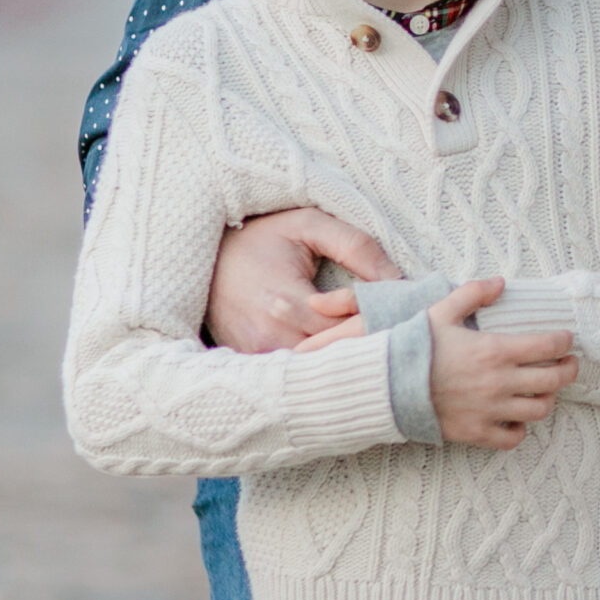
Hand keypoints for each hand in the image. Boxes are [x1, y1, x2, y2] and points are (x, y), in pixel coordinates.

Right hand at [207, 209, 398, 352]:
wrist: (202, 255)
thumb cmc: (260, 237)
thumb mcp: (308, 225)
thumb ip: (356, 247)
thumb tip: (396, 279)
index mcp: (287, 302)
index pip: (349, 329)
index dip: (375, 320)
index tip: (394, 309)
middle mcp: (270, 335)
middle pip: (334, 355)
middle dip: (364, 342)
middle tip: (390, 328)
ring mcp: (256, 353)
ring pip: (315, 369)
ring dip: (340, 355)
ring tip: (364, 336)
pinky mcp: (249, 360)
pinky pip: (292, 373)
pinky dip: (315, 363)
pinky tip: (334, 348)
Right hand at [428, 278, 577, 448]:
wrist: (386, 385)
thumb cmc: (414, 347)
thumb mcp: (442, 311)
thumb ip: (473, 293)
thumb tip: (501, 283)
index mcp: (494, 350)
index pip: (549, 346)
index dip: (564, 341)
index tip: (566, 339)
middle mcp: (499, 382)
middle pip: (554, 380)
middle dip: (568, 370)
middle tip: (568, 364)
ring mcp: (490, 410)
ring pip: (540, 410)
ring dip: (548, 399)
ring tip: (544, 390)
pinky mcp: (477, 432)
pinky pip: (513, 438)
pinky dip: (520, 429)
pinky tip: (516, 417)